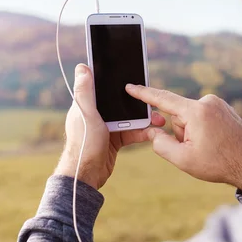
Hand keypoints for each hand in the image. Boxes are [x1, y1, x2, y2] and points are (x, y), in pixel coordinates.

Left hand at [54, 64, 165, 189]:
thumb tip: (82, 66)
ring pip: (129, 117)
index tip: (133, 75)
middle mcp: (96, 114)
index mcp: (87, 104)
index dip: (117, 81)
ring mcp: (106, 128)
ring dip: (144, 118)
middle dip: (138, 101)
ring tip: (159, 119)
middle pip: (120, 102)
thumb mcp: (85, 113)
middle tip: (154, 100)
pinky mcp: (114, 140)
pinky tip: (153, 132)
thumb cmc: (83, 143)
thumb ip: (84, 91)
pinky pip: (131, 132)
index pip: (103, 87)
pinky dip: (142, 132)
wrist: (86, 174)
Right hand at [125, 85, 241, 191]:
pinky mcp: (224, 108)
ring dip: (192, 132)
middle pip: (177, 115)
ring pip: (190, 117)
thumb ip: (160, 144)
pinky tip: (215, 142)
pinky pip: (202, 117)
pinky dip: (202, 129)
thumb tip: (153, 131)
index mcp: (196, 111)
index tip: (130, 87)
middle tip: (197, 149)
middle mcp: (207, 102)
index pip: (163, 99)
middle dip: (181, 132)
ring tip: (209, 147)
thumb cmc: (219, 164)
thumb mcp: (182, 159)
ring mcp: (217, 103)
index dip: (143, 94)